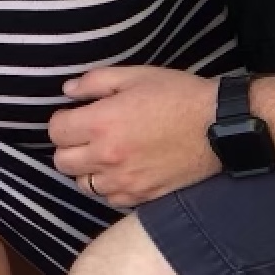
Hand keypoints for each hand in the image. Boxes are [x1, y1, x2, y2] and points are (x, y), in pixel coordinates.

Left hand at [50, 65, 220, 205]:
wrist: (219, 126)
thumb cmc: (179, 95)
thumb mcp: (136, 75)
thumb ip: (95, 82)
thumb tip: (68, 92)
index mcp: (102, 123)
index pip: (56, 131)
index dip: (63, 120)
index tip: (75, 115)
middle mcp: (107, 156)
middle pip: (62, 162)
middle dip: (69, 146)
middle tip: (86, 135)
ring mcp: (124, 181)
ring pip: (83, 184)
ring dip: (87, 170)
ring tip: (104, 154)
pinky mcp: (142, 196)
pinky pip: (109, 198)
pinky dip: (109, 186)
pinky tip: (122, 170)